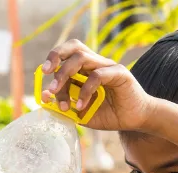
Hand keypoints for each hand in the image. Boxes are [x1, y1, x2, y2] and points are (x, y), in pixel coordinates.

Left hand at [40, 40, 157, 131]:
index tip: (42, 75)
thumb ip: (65, 105)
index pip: (67, 54)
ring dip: (65, 75)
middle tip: (46, 73)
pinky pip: (97, 76)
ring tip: (58, 96)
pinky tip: (80, 106)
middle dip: (56, 57)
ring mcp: (108, 67)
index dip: (53, 60)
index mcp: (86, 68)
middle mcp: (96, 63)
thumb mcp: (81, 112)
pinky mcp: (120, 74)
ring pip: (82, 58)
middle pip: (74, 47)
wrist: (135, 120)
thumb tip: (44, 98)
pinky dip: (85, 91)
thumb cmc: (109, 114)